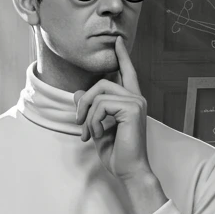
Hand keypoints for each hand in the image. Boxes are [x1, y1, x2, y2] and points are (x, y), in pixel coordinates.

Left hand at [72, 37, 151, 181]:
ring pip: (98, 95)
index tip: (118, 42)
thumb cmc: (118, 154)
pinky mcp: (132, 109)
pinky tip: (97, 135)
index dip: (122, 58)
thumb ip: (90, 110)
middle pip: (102, 83)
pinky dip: (92, 122)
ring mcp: (136, 102)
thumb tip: (77, 93)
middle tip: (79, 123)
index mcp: (131, 102)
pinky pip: (100, 105)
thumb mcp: (98, 128)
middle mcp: (137, 99)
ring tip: (88, 134)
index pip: (127, 74)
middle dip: (84, 102)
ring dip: (87, 116)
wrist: (130, 171)